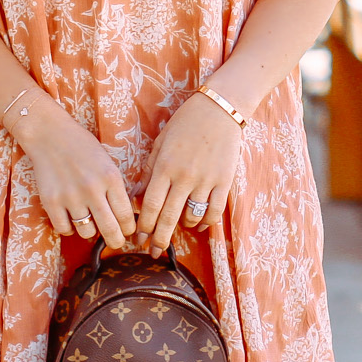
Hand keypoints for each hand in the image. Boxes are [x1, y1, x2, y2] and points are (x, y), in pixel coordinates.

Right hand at [15, 101, 137, 250]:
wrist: (49, 134)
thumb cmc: (82, 147)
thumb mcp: (107, 163)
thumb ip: (116, 188)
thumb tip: (125, 217)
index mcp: (111, 178)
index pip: (126, 216)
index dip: (129, 229)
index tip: (127, 231)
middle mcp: (92, 189)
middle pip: (110, 230)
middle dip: (116, 241)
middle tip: (115, 241)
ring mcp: (70, 196)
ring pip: (87, 233)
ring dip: (89, 230)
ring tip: (88, 220)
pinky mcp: (51, 201)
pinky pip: (64, 229)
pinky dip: (68, 227)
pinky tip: (70, 216)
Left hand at [137, 93, 240, 255]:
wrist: (219, 109)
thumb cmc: (185, 123)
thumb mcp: (161, 143)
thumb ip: (151, 170)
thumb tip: (138, 196)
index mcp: (164, 167)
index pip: (150, 205)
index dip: (143, 226)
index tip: (139, 238)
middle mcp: (183, 177)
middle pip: (168, 217)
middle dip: (159, 238)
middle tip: (153, 252)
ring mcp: (205, 180)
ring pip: (191, 217)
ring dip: (183, 227)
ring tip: (178, 229)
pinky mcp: (224, 182)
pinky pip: (214, 211)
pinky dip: (205, 223)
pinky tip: (199, 225)